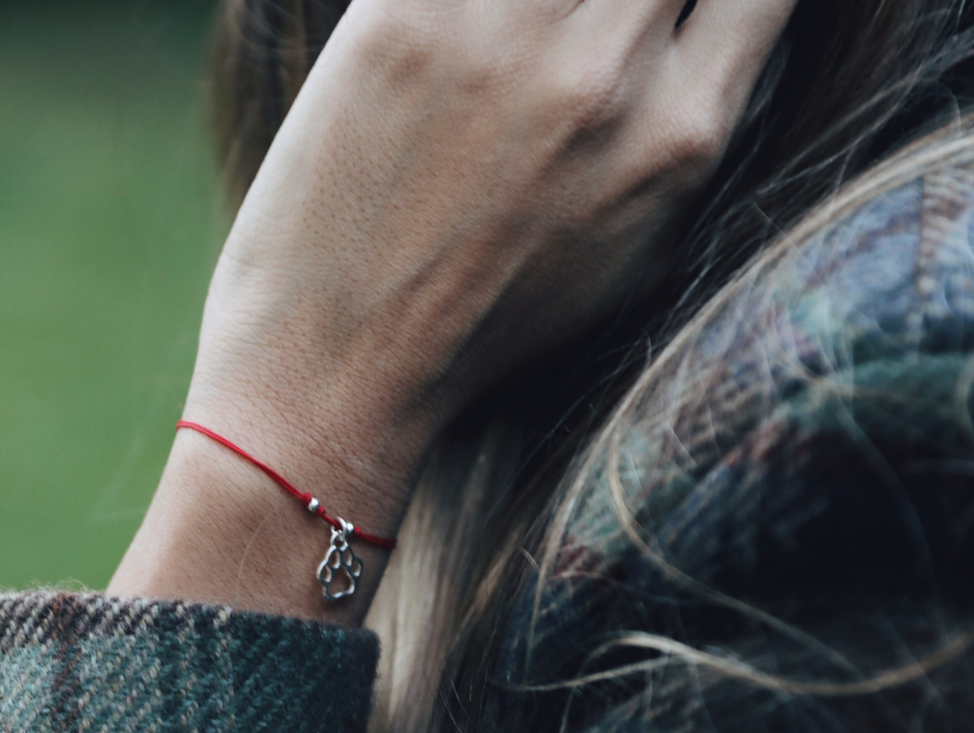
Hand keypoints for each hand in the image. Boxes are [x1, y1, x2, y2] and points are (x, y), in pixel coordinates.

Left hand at [110, 0, 793, 621]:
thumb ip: (683, 131)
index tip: (671, 10)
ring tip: (515, 41)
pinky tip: (451, 25)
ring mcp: (507, 35)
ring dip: (544, 2)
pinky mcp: (403, 15)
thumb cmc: (478, 329)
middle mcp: (609, 73)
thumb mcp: (629, 256)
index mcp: (680, 136)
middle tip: (579, 31)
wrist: (337, 376)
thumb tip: (715, 30)